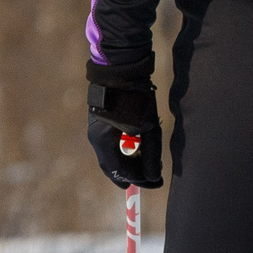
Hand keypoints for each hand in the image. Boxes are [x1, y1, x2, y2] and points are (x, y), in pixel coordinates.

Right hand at [86, 68, 163, 188]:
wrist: (119, 71)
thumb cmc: (136, 99)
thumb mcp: (148, 129)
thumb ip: (151, 155)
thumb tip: (154, 177)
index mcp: (105, 144)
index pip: (123, 172)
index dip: (142, 180)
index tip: (157, 182)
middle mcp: (96, 141)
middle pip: (113, 168)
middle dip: (131, 175)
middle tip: (149, 180)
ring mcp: (95, 132)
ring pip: (111, 157)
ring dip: (128, 163)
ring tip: (146, 163)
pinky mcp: (99, 124)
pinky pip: (110, 146)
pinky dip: (124, 152)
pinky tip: (137, 148)